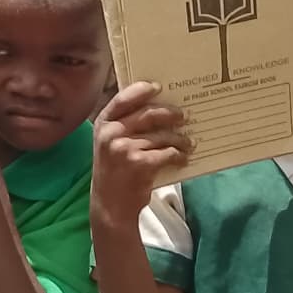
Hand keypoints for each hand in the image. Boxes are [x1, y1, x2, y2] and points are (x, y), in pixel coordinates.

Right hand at [91, 83, 191, 232]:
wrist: (110, 205)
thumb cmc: (113, 171)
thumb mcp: (109, 144)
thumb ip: (124, 126)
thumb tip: (156, 107)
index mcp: (103, 124)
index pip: (122, 99)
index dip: (140, 90)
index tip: (157, 87)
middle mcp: (111, 134)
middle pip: (148, 114)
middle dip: (170, 114)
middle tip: (184, 116)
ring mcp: (125, 148)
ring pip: (162, 136)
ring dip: (180, 140)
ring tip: (189, 143)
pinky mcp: (140, 164)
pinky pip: (168, 153)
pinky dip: (179, 156)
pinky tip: (183, 158)